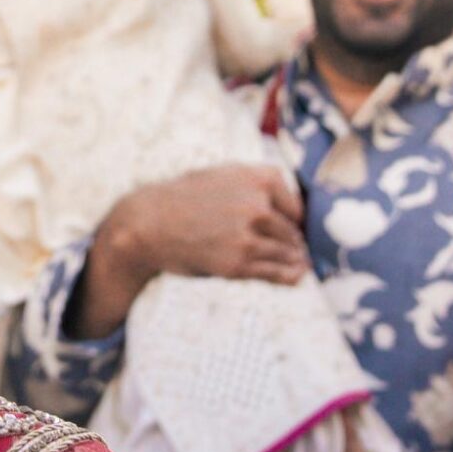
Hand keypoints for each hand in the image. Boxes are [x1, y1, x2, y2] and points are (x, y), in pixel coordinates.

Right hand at [72, 164, 309, 338]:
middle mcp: (257, 206)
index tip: (297, 228)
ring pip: (286, 253)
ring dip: (295, 260)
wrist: (151, 222)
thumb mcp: (224, 174)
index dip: (298, 220)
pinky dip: (289, 276)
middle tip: (300, 250)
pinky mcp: (237, 265)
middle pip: (292, 231)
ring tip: (301, 264)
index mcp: (258, 179)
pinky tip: (296, 276)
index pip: (295, 206)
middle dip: (296, 242)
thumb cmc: (187, 197)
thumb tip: (291, 204)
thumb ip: (258, 184)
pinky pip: (273, 273)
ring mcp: (247, 237)